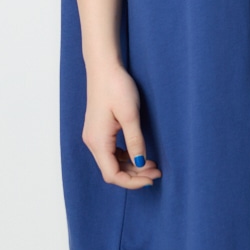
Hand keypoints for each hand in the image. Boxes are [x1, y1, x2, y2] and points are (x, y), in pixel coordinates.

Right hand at [82, 59, 162, 188]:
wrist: (104, 67)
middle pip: (112, 171)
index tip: (152, 178)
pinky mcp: (99, 129)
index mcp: (98, 141)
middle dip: (135, 175)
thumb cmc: (116, 87)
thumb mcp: (130, 115)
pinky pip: (111, 151)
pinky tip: (139, 153)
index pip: (112, 175)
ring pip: (111, 162)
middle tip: (157, 171)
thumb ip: (135, 142)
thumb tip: (141, 164)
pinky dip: (125, 157)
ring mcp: (94, 136)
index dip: (132, 182)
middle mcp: (92, 142)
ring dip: (131, 166)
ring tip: (152, 164)